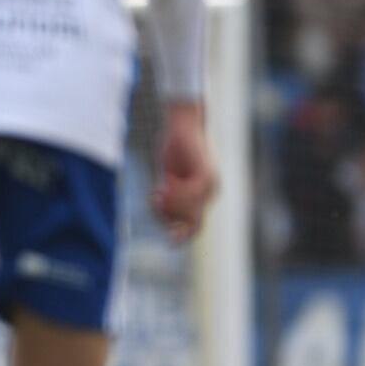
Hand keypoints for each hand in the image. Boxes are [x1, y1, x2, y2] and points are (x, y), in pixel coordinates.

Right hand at [151, 101, 217, 241]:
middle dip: (167, 214)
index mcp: (204, 193)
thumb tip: (165, 219)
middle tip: (153, 197)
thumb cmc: (173, 147)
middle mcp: (211, 191)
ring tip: (155, 189)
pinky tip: (161, 185)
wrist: (182, 123)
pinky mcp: (204, 175)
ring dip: (168, 204)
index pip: (194, 224)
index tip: (170, 241)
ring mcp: (210, 184)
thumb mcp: (168, 177)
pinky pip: (187, 197)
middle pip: (188, 220)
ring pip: (187, 210)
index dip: (183, 234)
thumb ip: (169, 197)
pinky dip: (172, 194)